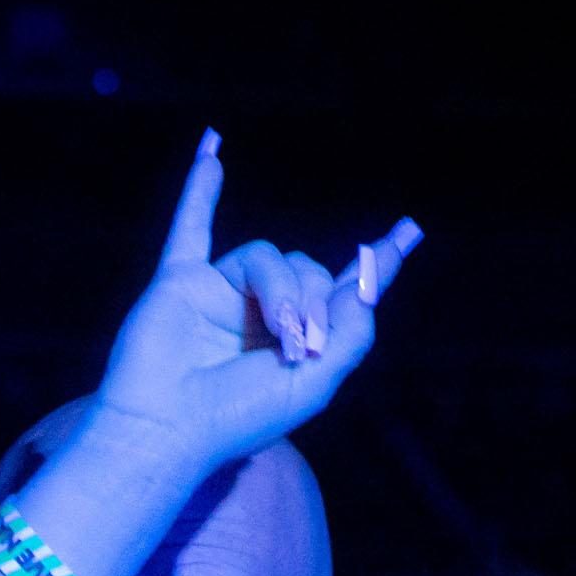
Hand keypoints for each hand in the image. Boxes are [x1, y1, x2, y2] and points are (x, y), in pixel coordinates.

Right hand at [86, 130, 422, 479]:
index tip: (408, 232)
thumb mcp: (317, 383)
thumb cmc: (238, 419)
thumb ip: (351, 330)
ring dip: (283, 289)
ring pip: (268, 255)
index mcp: (297, 343)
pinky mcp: (180, 282)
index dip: (378, 263)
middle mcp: (261, 315)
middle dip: (316, 301)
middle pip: (310, 271)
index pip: (345, 292)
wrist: (167, 429)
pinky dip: (199, 188)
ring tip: (280, 334)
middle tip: (305, 344)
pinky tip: (211, 146)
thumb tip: (368, 274)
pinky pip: (190, 227)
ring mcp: (220, 295)